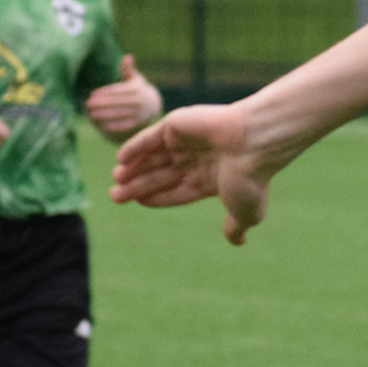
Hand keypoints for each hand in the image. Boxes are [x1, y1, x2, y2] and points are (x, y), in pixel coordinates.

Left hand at [86, 55, 163, 136]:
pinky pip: (124, 125)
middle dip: (102, 104)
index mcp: (137, 88)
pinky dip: (113, 125)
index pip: (118, 90)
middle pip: (118, 102)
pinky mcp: (138, 122)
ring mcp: (139, 112)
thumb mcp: (134, 77)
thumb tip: (127, 56)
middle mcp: (139, 101)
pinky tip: (101, 125)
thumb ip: (128, 69)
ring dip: (105, 115)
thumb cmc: (137, 88)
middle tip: (88, 104)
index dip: (105, 92)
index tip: (92, 94)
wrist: (153, 104)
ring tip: (91, 114)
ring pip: (120, 114)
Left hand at [109, 103, 281, 244]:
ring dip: (134, 168)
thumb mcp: (244, 212)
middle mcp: (197, 159)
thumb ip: (235, 226)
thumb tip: (237, 242)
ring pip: (152, 157)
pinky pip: (149, 137)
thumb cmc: (249, 178)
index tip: (137, 202)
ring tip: (116, 179)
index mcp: (210, 179)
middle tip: (115, 195)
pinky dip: (135, 147)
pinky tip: (121, 159)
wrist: (253, 144)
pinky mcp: (176, 124)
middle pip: (160, 175)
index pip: (176, 190)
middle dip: (137, 185)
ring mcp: (186, 141)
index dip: (155, 197)